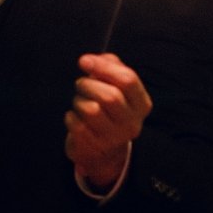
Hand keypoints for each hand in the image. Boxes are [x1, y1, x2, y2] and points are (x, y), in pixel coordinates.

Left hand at [64, 52, 150, 189]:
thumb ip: (111, 67)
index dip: (104, 67)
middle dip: (88, 84)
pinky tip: (75, 116)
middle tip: (81, 84)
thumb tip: (94, 60)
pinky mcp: (94, 147)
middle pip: (110, 96)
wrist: (103, 152)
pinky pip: (77, 124)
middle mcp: (131, 123)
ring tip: (79, 101)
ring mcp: (114, 138)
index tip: (84, 61)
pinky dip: (71, 116)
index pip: (128, 80)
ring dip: (79, 100)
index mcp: (141, 104)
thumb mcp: (117, 88)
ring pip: (92, 110)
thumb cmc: (109, 110)